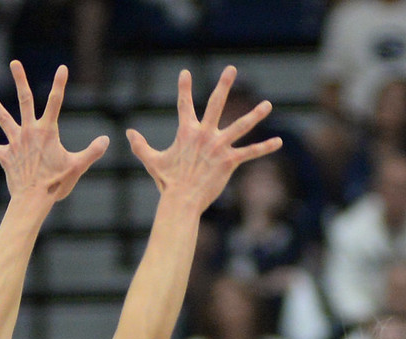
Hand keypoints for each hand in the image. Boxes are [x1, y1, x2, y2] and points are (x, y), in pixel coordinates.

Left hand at [0, 62, 107, 204]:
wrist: (33, 200)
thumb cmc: (56, 184)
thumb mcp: (78, 166)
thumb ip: (92, 152)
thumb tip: (107, 140)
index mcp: (47, 131)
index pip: (56, 102)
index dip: (60, 84)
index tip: (62, 68)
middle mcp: (29, 132)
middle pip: (25, 100)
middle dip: (20, 80)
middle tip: (14, 63)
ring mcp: (15, 143)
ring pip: (3, 119)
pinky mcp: (5, 157)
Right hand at [128, 67, 281, 213]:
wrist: (181, 201)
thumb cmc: (167, 182)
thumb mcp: (152, 161)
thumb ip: (140, 146)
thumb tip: (127, 133)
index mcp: (186, 132)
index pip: (183, 104)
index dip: (183, 87)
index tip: (185, 72)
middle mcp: (204, 134)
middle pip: (215, 104)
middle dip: (223, 85)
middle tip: (231, 69)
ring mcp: (219, 146)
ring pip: (240, 126)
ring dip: (255, 115)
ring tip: (267, 104)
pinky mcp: (230, 161)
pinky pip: (250, 152)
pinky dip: (265, 147)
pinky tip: (278, 142)